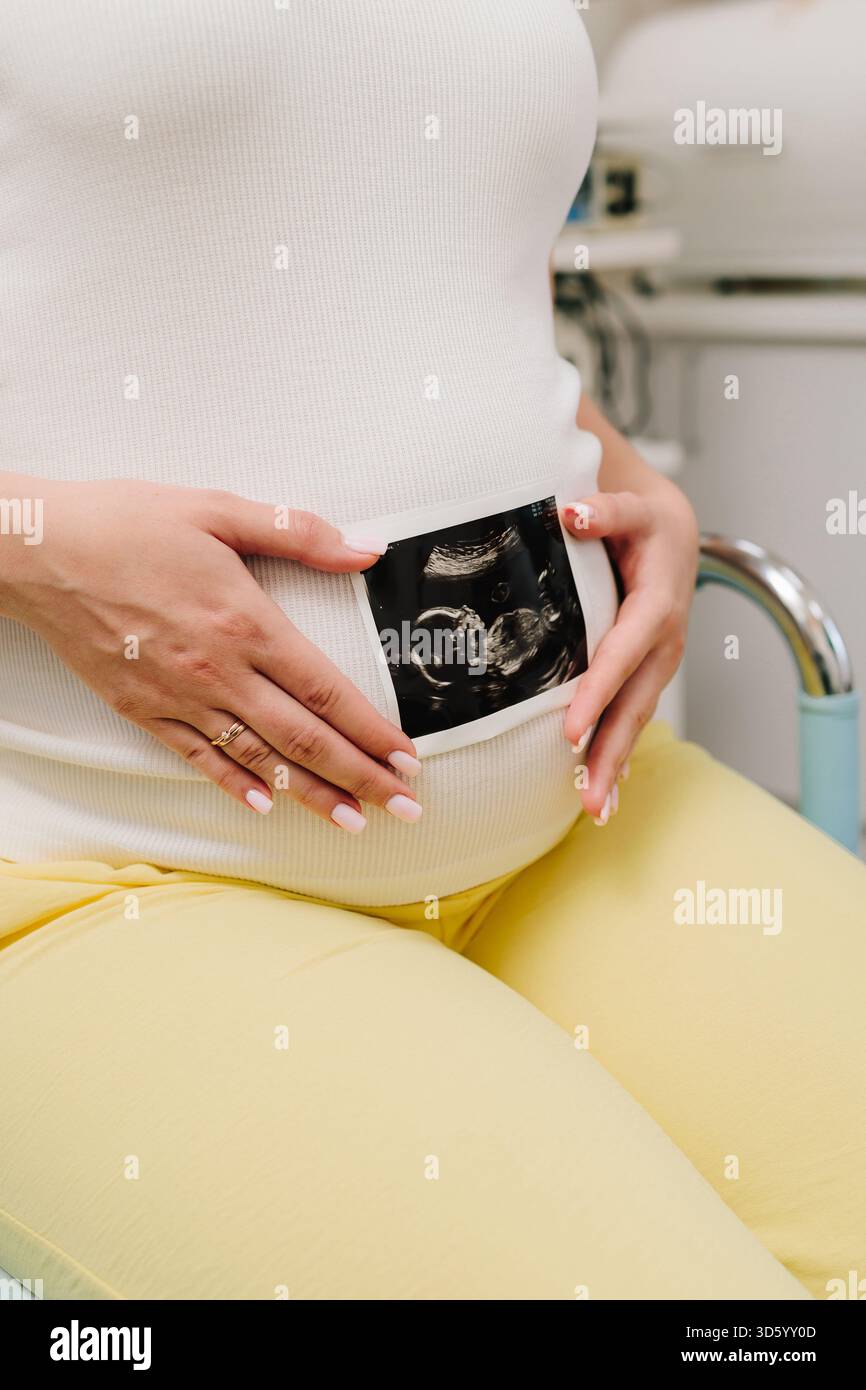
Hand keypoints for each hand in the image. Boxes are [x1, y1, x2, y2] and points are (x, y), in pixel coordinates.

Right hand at [2, 477, 421, 831]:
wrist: (37, 551)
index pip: (327, 691)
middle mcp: (218, 672)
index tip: (408, 757)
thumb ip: (298, 532)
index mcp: (246, 623)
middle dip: (362, 777)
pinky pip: (197, 758)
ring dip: (311, 795)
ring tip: (355, 821)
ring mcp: (179, 697)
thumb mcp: (218, 509)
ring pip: (259, 759)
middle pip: (305, 738)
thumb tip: (364, 549)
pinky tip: (264, 806)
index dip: (372, 730)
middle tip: (405, 807)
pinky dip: (234, 784)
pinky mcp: (142, 709)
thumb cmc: (127, 523)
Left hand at [561, 483, 697, 823]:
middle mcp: (664, 642)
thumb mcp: (629, 506)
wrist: (672, 530)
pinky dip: (620, 755)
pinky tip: (605, 792)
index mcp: (656, 605)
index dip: (597, 692)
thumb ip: (604, 510)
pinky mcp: (649, 674)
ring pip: (636, 719)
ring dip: (615, 764)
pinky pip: (634, 718)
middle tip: (587, 797)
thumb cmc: (642, 518)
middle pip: (634, 703)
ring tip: (595, 808)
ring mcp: (659, 663)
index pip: (621, 654)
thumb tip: (572, 515)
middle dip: (610, 751)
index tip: (570, 730)